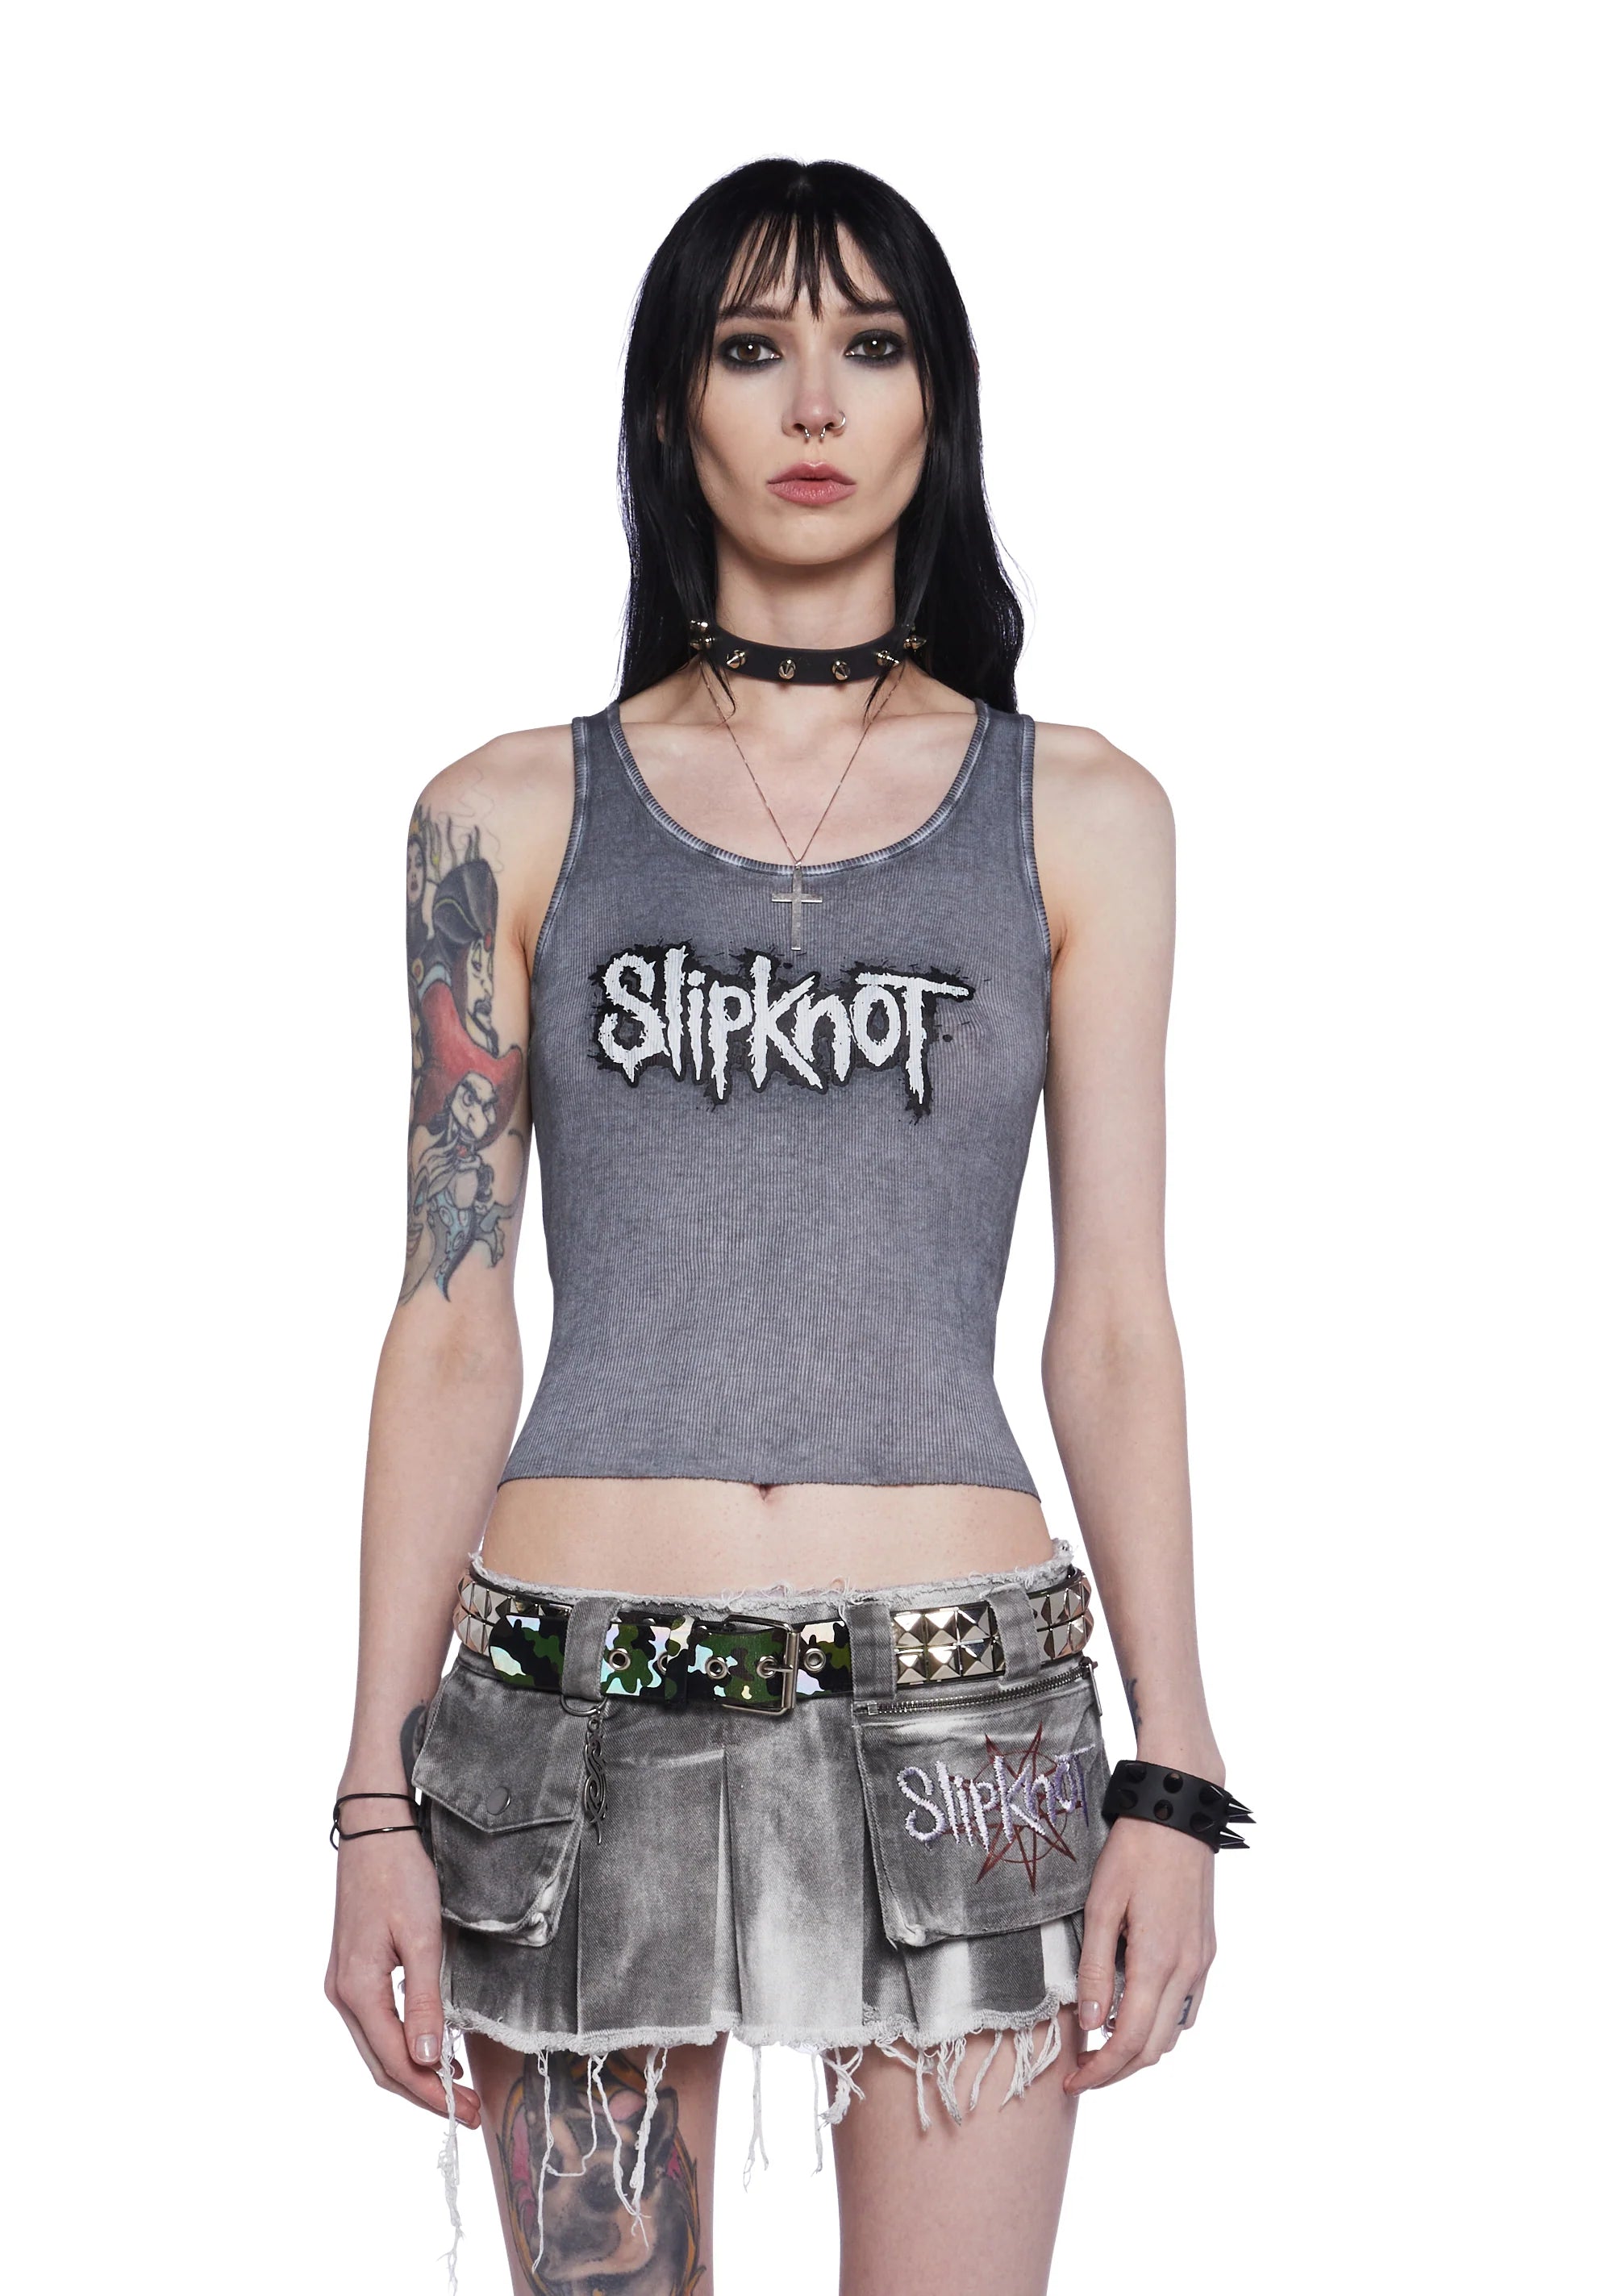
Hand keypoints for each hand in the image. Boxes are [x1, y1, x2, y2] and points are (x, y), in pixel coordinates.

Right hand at [325, 1823, 481, 2129]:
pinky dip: (402, 2045)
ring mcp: (344, 1984)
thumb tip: (426, 2060)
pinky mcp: (353, 1971)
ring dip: (413, 2072)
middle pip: (382, 2063)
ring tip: (453, 2089)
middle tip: (465, 2113)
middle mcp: (343, 1994)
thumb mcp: (420, 1938)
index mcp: (357, 1991)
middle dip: (423, 2092)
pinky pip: (377, 2024)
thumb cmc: (400, 1876)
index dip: (431, 2093)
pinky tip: (429, 2049)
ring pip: (378, 2047)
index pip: (396, 2061)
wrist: (376, 1830)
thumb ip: (424, 2000)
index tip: (464, 2112)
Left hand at [1064, 1817, 1215, 2094]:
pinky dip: (1162, 2023)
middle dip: (1117, 2070)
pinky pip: (1188, 2006)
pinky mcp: (1207, 1950)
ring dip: (1140, 2048)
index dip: (1100, 2071)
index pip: (1128, 2042)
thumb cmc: (1133, 1853)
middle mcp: (1187, 1970)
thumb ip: (1097, 1968)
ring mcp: (1201, 1962)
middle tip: (1082, 2071)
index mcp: (1157, 1962)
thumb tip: (1092, 2023)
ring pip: (1174, 2032)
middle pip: (1154, 2049)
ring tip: (1102, 2041)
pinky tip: (1136, 2010)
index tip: (1073, 2081)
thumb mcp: (1101, 1906)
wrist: (1178, 1814)